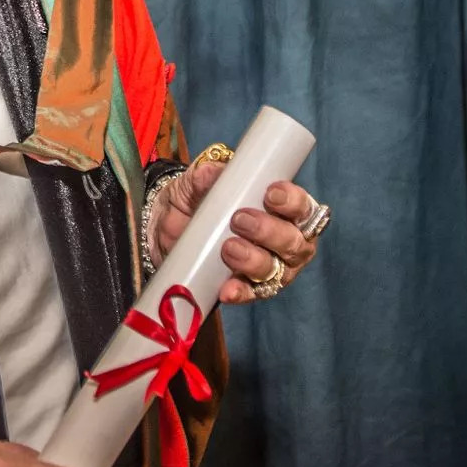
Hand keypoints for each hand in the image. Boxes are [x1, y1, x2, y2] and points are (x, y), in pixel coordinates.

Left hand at [150, 163, 322, 304]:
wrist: (164, 229)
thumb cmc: (196, 199)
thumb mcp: (197, 182)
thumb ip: (205, 175)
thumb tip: (211, 172)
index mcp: (283, 209)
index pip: (302, 206)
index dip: (293, 202)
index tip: (271, 194)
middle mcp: (286, 240)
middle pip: (294, 241)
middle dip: (269, 231)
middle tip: (240, 219)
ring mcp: (271, 267)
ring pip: (276, 269)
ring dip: (254, 259)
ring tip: (228, 248)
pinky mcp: (249, 288)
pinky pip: (252, 294)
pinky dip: (241, 291)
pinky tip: (227, 289)